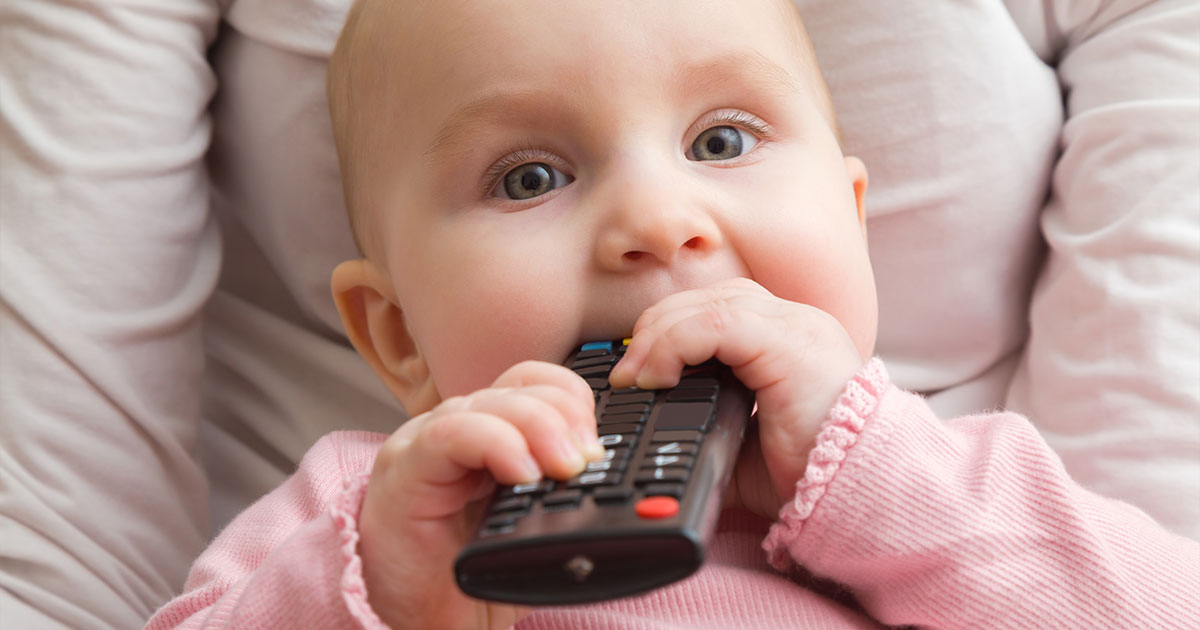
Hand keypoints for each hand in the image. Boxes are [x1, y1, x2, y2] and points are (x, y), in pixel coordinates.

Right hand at [357, 361, 603, 629]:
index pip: (540, 384)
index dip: (576, 403)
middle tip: (588, 462)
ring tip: (565, 470)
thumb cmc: (468, 577)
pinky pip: (452, 432)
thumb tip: (616, 494)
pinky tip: (523, 473)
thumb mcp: (534, 532)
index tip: (599, 448)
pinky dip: (496, 443)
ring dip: (541, 429)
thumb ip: (567, 504)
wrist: (417, 621)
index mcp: (496, 433)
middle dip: (567, 418)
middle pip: (523, 387)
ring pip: (493, 402)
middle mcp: (464, 427)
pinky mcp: (406, 465)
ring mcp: (430, 440)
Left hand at [609, 278, 863, 519]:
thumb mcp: (743, 452)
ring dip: (659, 337)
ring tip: (635, 378)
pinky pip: (716, 323)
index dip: (668, 331)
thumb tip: (658, 439)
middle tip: (626, 377)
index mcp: (786, 340)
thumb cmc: (814, 474)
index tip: (636, 372)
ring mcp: (795, 326)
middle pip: (707, 298)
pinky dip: (676, 344)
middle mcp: (794, 322)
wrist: (861, 492)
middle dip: (655, 331)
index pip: (716, 308)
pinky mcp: (790, 341)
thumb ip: (707, 432)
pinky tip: (659, 376)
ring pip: (707, 304)